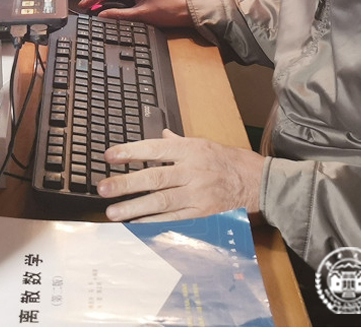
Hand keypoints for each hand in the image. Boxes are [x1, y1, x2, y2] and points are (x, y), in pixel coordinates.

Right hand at [78, 0, 193, 26]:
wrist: (186, 12)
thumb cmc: (169, 10)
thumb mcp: (141, 15)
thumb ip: (119, 15)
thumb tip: (102, 16)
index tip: (83, 3)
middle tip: (86, 8)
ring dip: (107, 2)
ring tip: (94, 10)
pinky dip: (116, 4)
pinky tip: (109, 10)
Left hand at [97, 129, 265, 221]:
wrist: (257, 182)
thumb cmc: (228, 161)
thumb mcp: (203, 144)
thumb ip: (178, 143)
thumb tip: (159, 136)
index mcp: (190, 150)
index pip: (154, 148)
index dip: (130, 152)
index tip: (109, 155)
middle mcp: (192, 171)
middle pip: (154, 177)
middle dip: (126, 183)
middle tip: (103, 188)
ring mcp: (197, 195)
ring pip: (161, 202)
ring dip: (134, 208)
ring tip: (113, 212)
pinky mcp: (202, 214)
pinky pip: (174, 220)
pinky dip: (153, 223)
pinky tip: (136, 225)